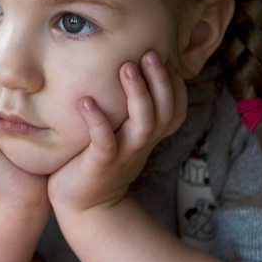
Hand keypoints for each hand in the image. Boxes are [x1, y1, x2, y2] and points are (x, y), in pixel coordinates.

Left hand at [47, 51, 186, 213]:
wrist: (85, 208)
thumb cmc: (99, 163)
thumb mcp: (121, 135)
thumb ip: (127, 112)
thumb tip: (126, 70)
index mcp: (148, 136)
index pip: (176, 109)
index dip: (176, 85)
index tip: (165, 57)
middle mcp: (141, 144)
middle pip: (165, 111)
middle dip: (161, 81)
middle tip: (149, 53)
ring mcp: (124, 154)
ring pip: (144, 124)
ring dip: (137, 94)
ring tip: (126, 68)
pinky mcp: (100, 164)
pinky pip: (105, 142)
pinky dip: (97, 122)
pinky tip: (86, 102)